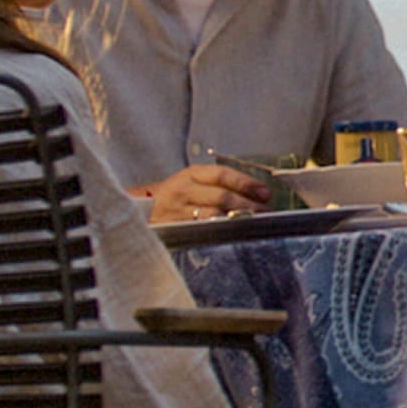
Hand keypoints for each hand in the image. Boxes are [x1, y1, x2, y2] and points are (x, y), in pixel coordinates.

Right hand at [139, 160, 276, 220]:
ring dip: (237, 219)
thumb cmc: (174, 197)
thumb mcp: (192, 183)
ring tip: (254, 223)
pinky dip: (220, 231)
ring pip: (214, 214)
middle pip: (222, 196)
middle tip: (266, 212)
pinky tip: (234, 233)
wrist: (140, 211)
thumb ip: (218, 185)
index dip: (246, 183)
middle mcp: (184, 189)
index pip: (222, 174)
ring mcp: (179, 210)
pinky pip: (202, 229)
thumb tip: (255, 193)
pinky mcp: (175, 227)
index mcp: (191, 174)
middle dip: (248, 204)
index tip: (265, 192)